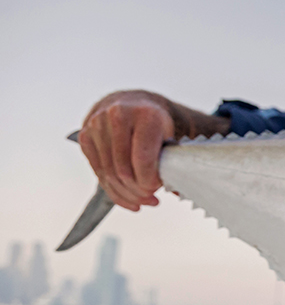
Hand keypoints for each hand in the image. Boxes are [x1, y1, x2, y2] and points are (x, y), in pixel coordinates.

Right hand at [79, 91, 173, 210]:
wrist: (130, 103)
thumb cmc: (153, 123)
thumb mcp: (169, 135)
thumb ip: (174, 160)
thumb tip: (180, 191)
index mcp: (145, 115)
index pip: (143, 159)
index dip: (150, 181)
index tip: (158, 186)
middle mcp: (118, 116)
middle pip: (123, 170)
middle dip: (138, 191)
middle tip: (151, 198)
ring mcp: (97, 125)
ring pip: (108, 174)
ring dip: (126, 194)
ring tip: (141, 200)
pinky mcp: (85, 136)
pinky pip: (97, 172)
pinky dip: (112, 190)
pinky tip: (126, 197)